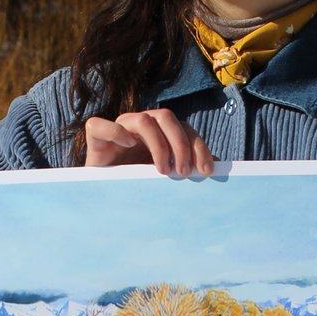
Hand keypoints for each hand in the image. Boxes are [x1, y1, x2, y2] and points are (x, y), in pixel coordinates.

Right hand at [83, 109, 214, 176]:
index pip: (185, 129)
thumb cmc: (138, 186)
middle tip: (184, 173)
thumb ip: (187, 168)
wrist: (104, 198)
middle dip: (181, 144)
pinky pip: (100, 124)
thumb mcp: (167, 178)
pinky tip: (127, 146)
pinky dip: (115, 132)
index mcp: (161, 132)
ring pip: (142, 120)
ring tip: (163, 170)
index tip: (205, 171)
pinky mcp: (96, 138)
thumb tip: (220, 166)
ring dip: (158, 144)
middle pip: (166, 117)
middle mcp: (141, 126)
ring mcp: (119, 128)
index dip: (198, 146)